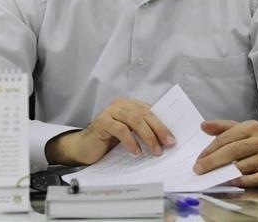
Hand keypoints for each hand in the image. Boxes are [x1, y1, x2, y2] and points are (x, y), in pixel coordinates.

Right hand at [45, 98, 175, 165]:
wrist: (84, 147)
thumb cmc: (109, 141)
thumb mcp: (130, 134)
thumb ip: (143, 131)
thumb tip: (166, 139)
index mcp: (130, 105)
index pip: (151, 111)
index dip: (163, 123)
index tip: (173, 137)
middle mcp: (121, 104)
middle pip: (144, 114)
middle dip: (159, 129)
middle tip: (169, 143)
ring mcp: (111, 111)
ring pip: (134, 120)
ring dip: (148, 136)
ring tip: (156, 151)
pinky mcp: (102, 122)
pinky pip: (120, 129)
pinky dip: (131, 141)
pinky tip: (137, 152)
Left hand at [193, 120, 257, 186]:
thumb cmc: (256, 142)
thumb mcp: (241, 130)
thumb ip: (222, 128)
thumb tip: (203, 126)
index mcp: (251, 127)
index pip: (226, 138)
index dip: (209, 150)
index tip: (198, 160)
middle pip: (232, 151)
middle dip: (212, 161)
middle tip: (198, 169)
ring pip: (242, 166)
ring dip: (224, 173)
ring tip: (210, 177)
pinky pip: (255, 179)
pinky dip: (241, 181)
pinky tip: (230, 182)